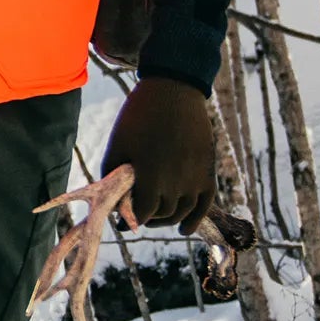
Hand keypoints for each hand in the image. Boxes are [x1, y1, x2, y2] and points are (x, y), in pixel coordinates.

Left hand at [103, 76, 215, 231]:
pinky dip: (195, 220)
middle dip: (146, 216)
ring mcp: (195, 178)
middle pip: (162, 214)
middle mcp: (177, 182)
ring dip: (167, 220)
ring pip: (182, 213)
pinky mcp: (208, 171)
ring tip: (154, 218)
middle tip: (136, 213)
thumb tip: (113, 201)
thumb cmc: (139, 116)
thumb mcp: (117, 144)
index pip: (142, 213)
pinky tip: (184, 230)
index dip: (130, 217)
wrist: (174, 90)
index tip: (122, 217)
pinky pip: (204, 205)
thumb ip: (111, 176)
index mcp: (152, 177)